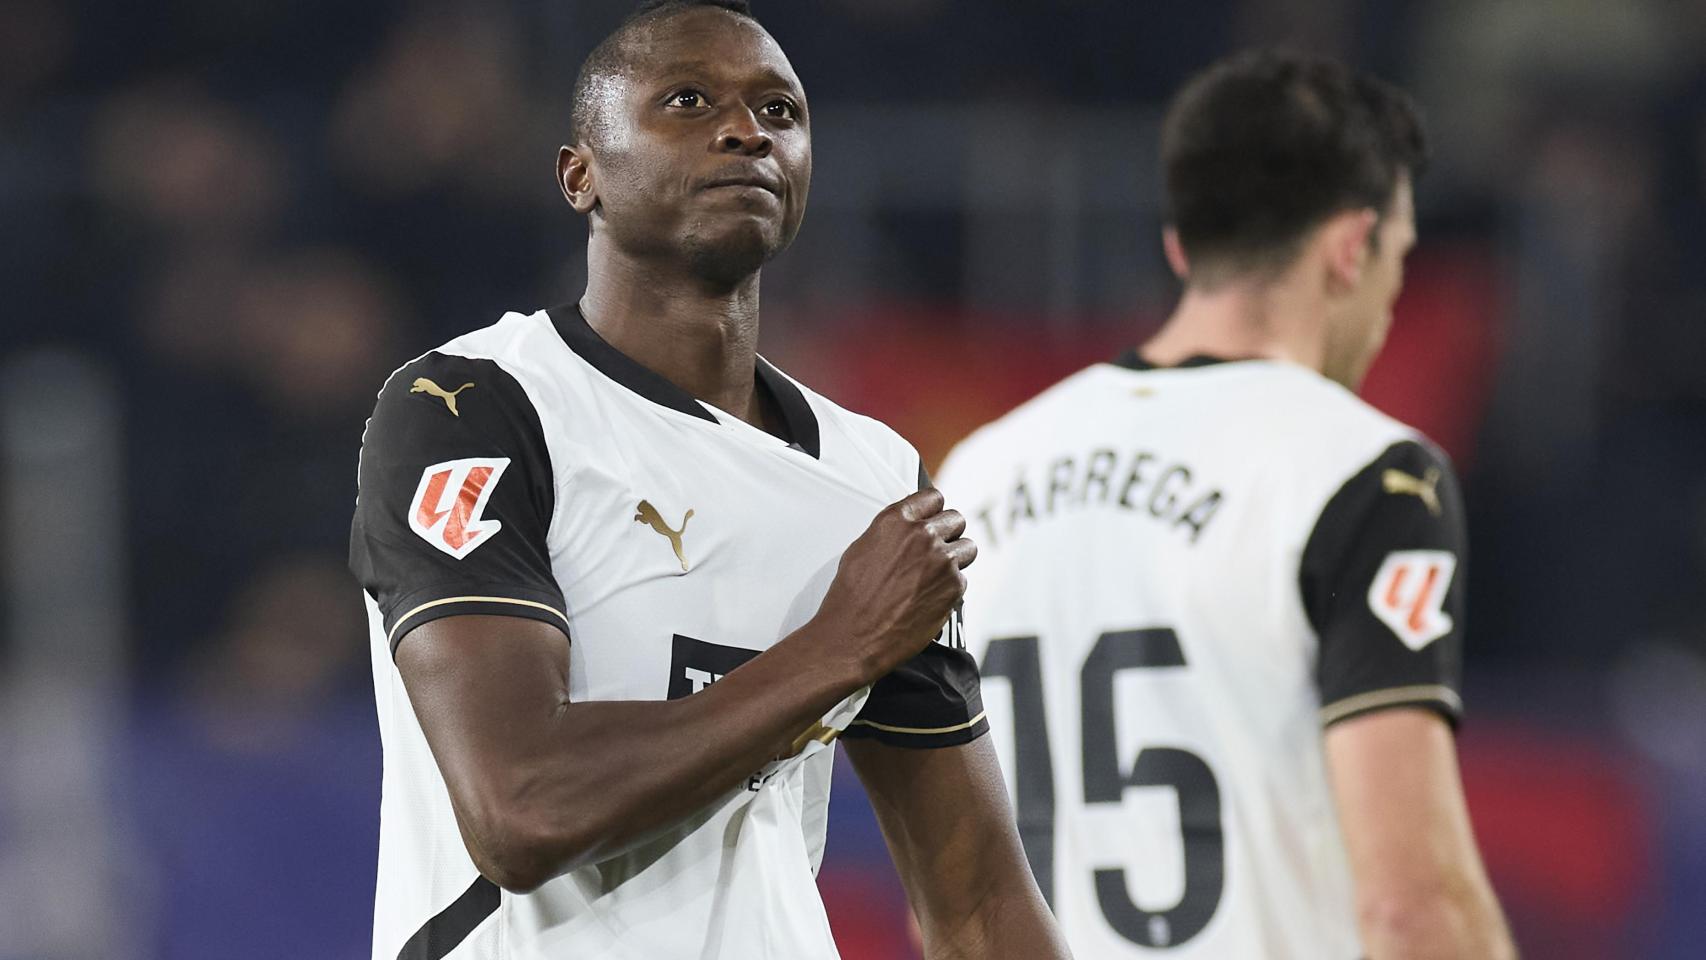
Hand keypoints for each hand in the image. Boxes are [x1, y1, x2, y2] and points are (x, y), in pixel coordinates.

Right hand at [813, 488, 976, 682]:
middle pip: (956, 519)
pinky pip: (962, 579)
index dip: (934, 511)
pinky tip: (928, 599)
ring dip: (957, 559)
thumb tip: (907, 531)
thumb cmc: (850, 597)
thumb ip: (891, 534)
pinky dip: (950, 589)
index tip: (934, 520)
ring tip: (937, 575)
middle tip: (936, 551)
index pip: (933, 498)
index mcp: (896, 520)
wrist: (853, 637)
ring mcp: (941, 560)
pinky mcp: (953, 586)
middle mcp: (922, 534)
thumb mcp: (862, 550)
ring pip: (968, 548)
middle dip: (949, 534)